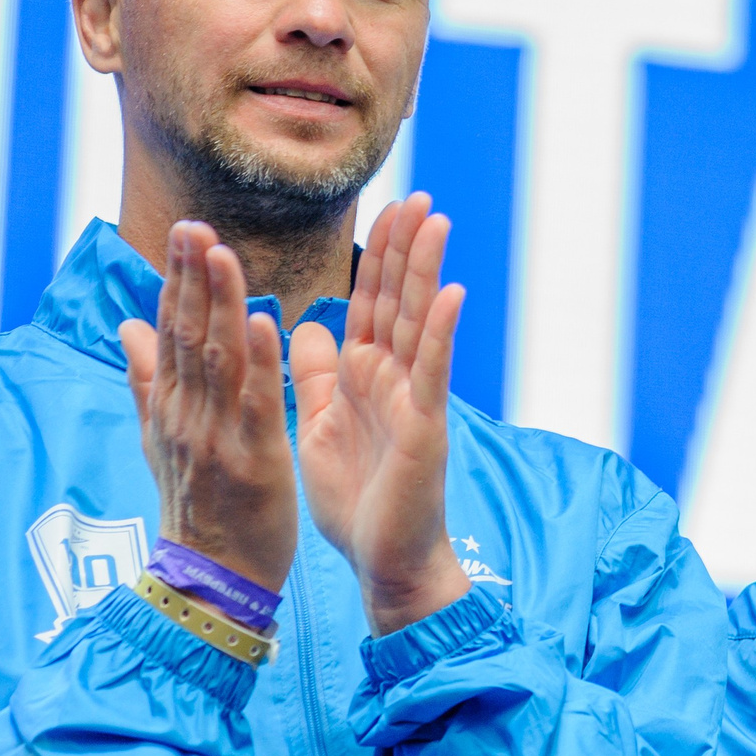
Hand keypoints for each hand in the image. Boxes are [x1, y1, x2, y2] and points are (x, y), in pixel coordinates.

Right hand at [118, 224, 299, 590]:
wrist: (214, 577)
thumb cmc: (200, 505)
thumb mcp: (164, 439)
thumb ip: (147, 381)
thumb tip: (129, 325)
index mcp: (172, 406)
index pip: (173, 330)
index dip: (180, 280)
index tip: (188, 231)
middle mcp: (186, 414)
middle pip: (187, 335)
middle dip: (193, 278)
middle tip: (198, 225)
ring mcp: (215, 436)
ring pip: (215, 360)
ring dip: (220, 303)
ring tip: (223, 253)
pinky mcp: (252, 459)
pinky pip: (253, 403)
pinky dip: (256, 361)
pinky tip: (261, 321)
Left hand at [291, 193, 471, 634]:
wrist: (383, 561)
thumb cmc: (356, 501)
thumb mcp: (320, 425)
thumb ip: (316, 375)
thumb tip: (306, 326)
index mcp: (362, 376)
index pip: (369, 303)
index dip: (377, 256)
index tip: (386, 208)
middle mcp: (391, 378)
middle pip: (397, 299)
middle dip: (406, 247)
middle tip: (418, 194)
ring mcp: (412, 399)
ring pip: (417, 322)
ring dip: (426, 270)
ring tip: (437, 221)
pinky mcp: (423, 426)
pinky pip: (430, 371)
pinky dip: (439, 332)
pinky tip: (450, 293)